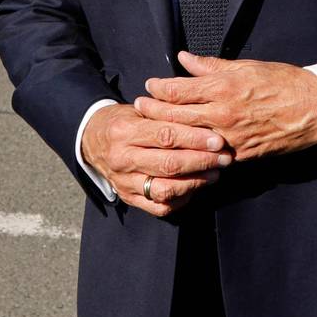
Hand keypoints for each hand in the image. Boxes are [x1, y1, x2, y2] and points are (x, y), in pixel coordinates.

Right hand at [80, 103, 231, 217]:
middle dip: (202, 161)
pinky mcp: (128, 198)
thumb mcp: (140, 109)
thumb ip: (166, 113)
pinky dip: (181, 199)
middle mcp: (122, 158)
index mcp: (125, 131)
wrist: (92, 140)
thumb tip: (204, 116)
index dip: (195, 138)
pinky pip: (159, 206)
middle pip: (169, 164)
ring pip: (165, 189)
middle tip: (224, 158)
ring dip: (195, 182)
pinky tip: (196, 187)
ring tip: (215, 173)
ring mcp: (124, 182)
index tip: (218, 139)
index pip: (166, 136)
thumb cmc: (125, 121)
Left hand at [136, 52, 316, 161]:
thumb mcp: (247, 66)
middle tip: (139, 107)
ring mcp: (231, 138)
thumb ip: (211, 66)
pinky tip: (181, 151)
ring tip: (152, 130)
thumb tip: (185, 59)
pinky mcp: (241, 155)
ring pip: (188, 139)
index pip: (178, 90)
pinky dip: (193, 153)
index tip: (149, 86)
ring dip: (168, 135)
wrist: (316, 108)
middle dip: (153, 112)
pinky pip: (210, 157)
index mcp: (224, 87)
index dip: (159, 88)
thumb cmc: (284, 82)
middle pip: (175, 116)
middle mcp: (223, 114)